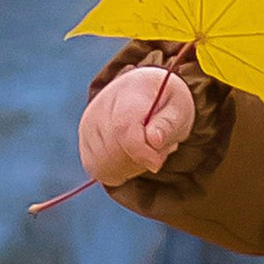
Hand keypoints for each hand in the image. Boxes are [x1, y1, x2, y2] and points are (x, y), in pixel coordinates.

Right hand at [79, 62, 198, 186]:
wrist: (143, 92)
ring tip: (145, 147)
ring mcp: (87, 126)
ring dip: (130, 166)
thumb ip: (169, 124)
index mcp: (127, 92)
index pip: (123, 129)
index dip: (141, 152)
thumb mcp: (179, 107)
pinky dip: (118, 170)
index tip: (157, 162)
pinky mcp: (84, 144)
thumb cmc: (165, 101)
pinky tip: (131, 155)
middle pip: (115, 152)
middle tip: (157, 146)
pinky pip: (99, 171)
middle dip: (141, 159)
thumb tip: (153, 140)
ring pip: (106, 165)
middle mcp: (99, 108)